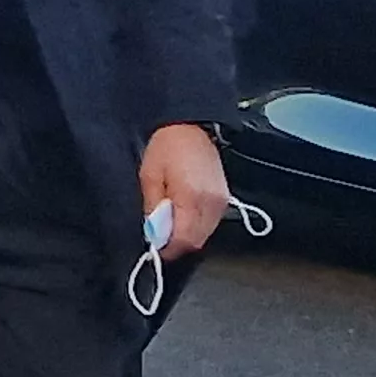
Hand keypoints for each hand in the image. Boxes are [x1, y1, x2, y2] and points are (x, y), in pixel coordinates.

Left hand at [139, 124, 229, 257]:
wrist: (191, 127)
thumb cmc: (167, 148)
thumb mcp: (149, 176)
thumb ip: (153, 208)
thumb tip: (154, 234)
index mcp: (192, 196)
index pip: (184, 238)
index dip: (168, 249)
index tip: (155, 249)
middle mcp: (212, 202)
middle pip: (196, 240)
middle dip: (177, 244)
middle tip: (159, 238)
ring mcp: (222, 200)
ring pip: (205, 234)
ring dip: (187, 236)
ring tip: (169, 224)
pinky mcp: (225, 198)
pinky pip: (211, 223)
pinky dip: (196, 226)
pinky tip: (183, 216)